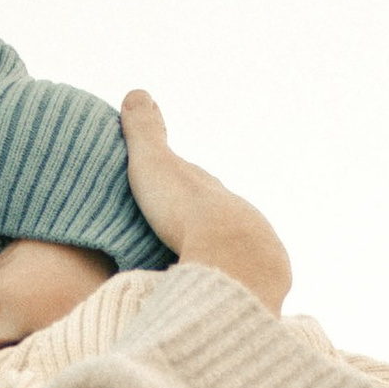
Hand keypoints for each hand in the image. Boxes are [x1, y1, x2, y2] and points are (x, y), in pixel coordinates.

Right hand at [121, 92, 291, 314]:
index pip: (194, 185)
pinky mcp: (251, 286)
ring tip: (189, 270)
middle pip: (213, 220)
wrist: (232, 256)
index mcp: (208, 190)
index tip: (164, 190)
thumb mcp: (156, 163)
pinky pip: (232, 283)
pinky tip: (209, 294)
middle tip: (174, 233)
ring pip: (226, 252)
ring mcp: (246, 251)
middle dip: (196, 225)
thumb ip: (145, 132)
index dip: (177, 187)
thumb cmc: (187, 208)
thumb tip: (137, 93)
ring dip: (210, 258)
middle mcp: (233, 216)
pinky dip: (219, 285)